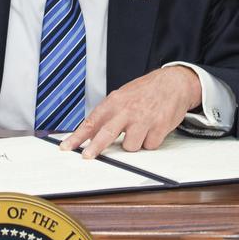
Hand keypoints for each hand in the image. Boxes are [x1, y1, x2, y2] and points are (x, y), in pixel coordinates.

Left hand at [59, 66, 201, 158]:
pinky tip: (153, 128)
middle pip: (107, 134)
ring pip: (130, 146)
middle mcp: (127, 110)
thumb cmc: (145, 91)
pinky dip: (150, 141)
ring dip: (134, 143)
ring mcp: (144, 119)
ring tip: (140, 130)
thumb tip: (91, 135)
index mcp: (115, 102)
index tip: (66, 147)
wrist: (172, 82)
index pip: (92, 122)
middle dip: (95, 148)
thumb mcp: (122, 96)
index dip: (77, 136)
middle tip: (87, 157)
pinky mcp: (159, 127)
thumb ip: (108, 115)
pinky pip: (149, 146)